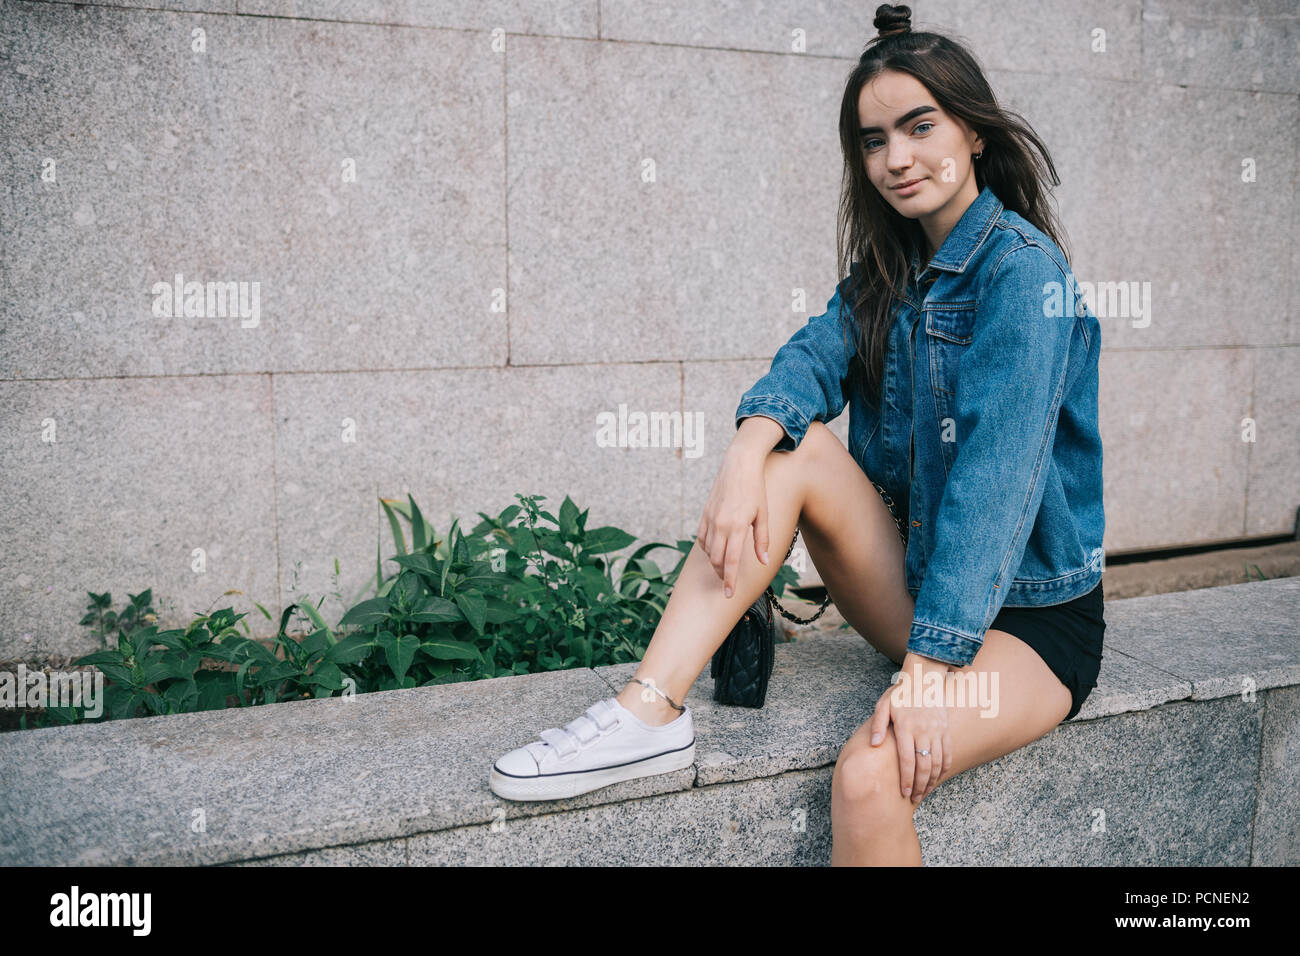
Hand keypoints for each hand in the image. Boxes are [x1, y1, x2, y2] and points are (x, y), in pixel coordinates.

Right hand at [696, 445, 771, 598]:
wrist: (738, 465)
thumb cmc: (755, 489)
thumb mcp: (763, 515)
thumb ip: (762, 540)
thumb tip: (763, 561)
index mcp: (737, 526)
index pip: (730, 561)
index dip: (729, 580)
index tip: (728, 594)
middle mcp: (721, 524)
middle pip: (715, 559)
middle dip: (720, 574)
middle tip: (728, 582)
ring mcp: (710, 519)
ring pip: (707, 550)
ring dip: (714, 563)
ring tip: (722, 568)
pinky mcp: (705, 514)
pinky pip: (702, 538)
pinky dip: (707, 548)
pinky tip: (715, 550)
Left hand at [868, 652, 952, 803]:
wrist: (924, 679)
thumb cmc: (901, 693)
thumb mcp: (883, 704)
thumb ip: (877, 724)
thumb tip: (873, 744)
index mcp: (906, 727)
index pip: (906, 760)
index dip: (906, 779)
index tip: (903, 793)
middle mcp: (923, 731)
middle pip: (923, 766)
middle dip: (918, 785)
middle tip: (913, 798)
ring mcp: (936, 731)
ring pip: (937, 762)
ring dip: (931, 781)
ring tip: (924, 792)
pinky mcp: (945, 730)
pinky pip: (947, 753)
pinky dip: (944, 769)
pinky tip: (937, 778)